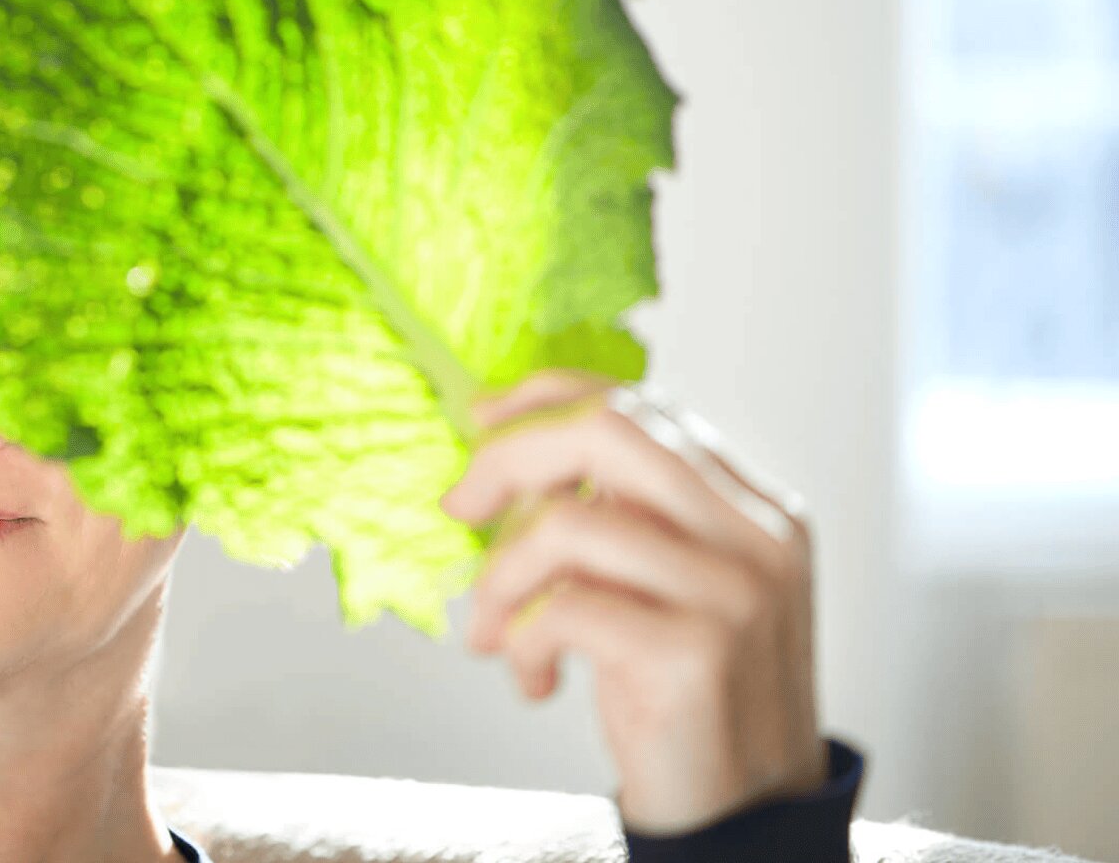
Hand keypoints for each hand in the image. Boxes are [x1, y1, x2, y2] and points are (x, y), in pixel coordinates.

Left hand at [439, 370, 828, 834]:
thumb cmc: (688, 698)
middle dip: (507, 457)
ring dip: (498, 580)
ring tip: (493, 630)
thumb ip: (621, 517)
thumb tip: (502, 455)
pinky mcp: (694, 655)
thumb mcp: (668, 587)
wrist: (747, 817)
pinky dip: (520, 640)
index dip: (544, 399)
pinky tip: (536, 680)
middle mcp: (756, 535)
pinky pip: (561, 608)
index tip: (481, 425)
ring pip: (564, 523)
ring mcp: (732, 594)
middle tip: (460, 507)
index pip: (638, 403)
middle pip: (605, 429)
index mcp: (754, 504)